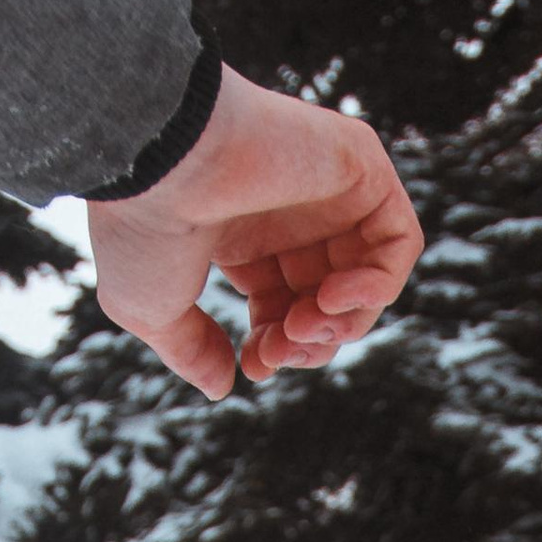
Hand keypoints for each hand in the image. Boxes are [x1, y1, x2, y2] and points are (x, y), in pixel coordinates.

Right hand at [87, 64, 423, 400]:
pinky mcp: (359, 164)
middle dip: (312, 342)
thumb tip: (222, 386)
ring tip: (306, 325)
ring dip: (345, 322)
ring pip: (367, 278)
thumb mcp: (152, 308)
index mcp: (239, 238)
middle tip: (284, 350)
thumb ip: (192, 350)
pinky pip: (400, 240)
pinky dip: (380, 283)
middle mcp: (285, 213)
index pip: (283, 307)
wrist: (156, 154)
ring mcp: (325, 189)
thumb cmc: (142, 224)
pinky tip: (334, 296)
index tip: (255, 366)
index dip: (278, 347)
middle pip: (328, 300)